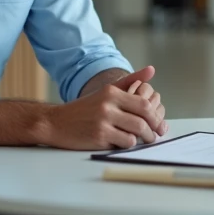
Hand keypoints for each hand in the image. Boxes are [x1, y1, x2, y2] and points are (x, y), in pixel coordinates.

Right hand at [43, 79, 163, 150]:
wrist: (56, 123)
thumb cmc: (84, 109)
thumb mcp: (106, 91)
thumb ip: (131, 80)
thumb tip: (152, 70)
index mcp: (111, 92)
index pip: (144, 104)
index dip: (155, 116)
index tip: (158, 124)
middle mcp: (107, 105)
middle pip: (142, 120)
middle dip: (152, 130)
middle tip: (154, 134)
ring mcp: (102, 122)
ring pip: (135, 134)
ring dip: (142, 139)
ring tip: (142, 139)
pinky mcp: (98, 137)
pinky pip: (123, 143)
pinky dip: (127, 144)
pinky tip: (122, 142)